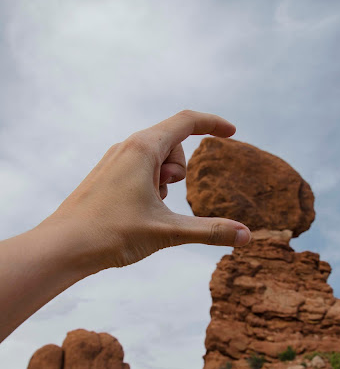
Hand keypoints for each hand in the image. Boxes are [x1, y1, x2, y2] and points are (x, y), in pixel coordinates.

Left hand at [46, 110, 250, 271]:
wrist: (63, 247)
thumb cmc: (111, 234)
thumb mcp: (168, 231)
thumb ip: (210, 231)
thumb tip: (247, 237)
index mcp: (143, 149)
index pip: (186, 121)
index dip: (213, 124)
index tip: (232, 132)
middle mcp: (126, 148)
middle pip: (172, 143)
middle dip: (181, 168)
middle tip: (167, 195)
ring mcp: (113, 161)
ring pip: (155, 159)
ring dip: (165, 180)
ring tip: (149, 208)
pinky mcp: (105, 176)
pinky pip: (139, 170)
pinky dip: (150, 185)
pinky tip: (137, 212)